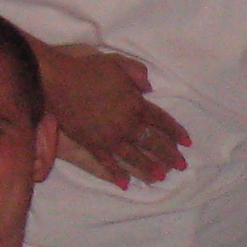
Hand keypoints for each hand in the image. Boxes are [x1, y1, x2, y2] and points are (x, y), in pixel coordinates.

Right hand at [41, 45, 191, 187]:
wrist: (58, 81)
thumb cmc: (88, 70)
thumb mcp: (118, 63)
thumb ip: (138, 74)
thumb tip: (149, 88)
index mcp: (136, 105)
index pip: (163, 121)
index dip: (176, 132)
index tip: (187, 143)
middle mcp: (127, 124)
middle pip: (153, 142)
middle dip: (169, 155)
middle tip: (181, 166)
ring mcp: (109, 136)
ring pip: (134, 157)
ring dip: (148, 168)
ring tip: (160, 178)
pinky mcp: (92, 144)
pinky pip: (107, 163)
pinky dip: (116, 173)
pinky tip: (125, 184)